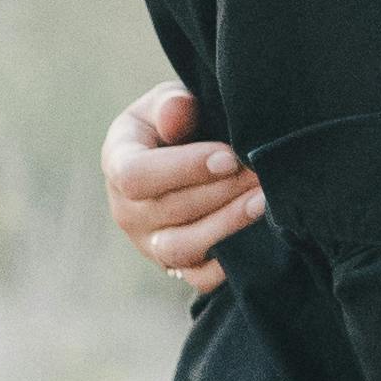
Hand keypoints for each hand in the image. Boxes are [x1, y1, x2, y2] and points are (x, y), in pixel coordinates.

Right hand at [105, 78, 263, 300]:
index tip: (228, 157)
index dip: (183, 168)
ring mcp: (150, 242)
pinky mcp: (176, 266)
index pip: (136, 175)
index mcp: (118, 161)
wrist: (188, 157)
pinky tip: (257, 236)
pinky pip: (199, 279)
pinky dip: (227, 263)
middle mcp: (127, 209)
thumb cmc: (178, 124)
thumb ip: (172, 104)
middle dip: (221, 191)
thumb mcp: (170, 101)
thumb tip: (178, 112)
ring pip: (183, 247)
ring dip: (227, 225)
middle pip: (168, 210)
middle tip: (261, 174)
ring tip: (263, 201)